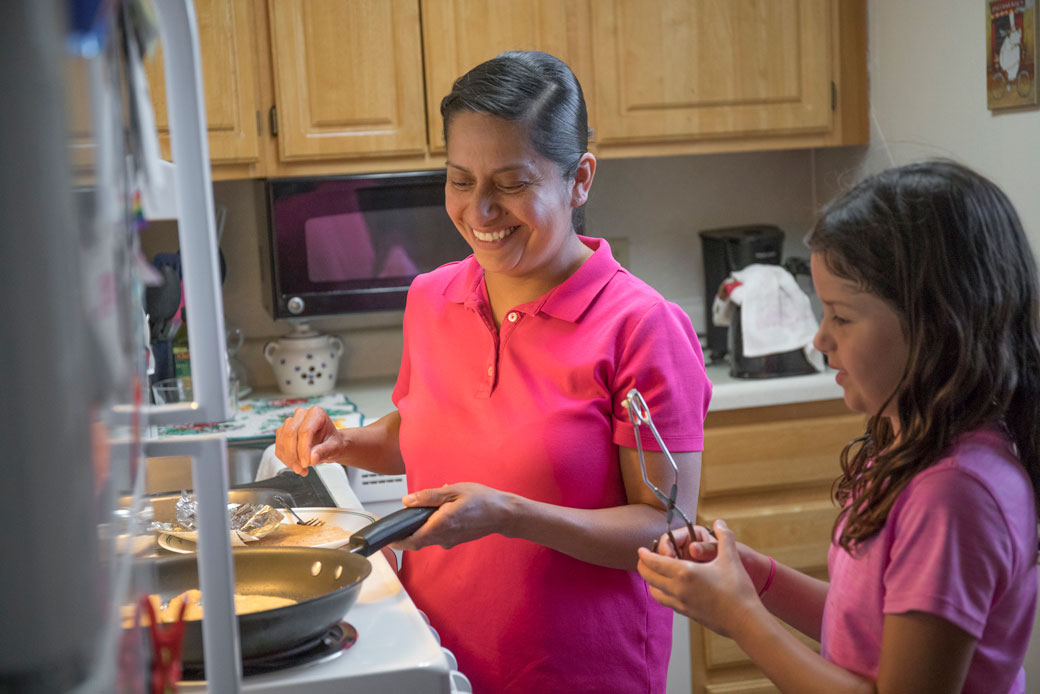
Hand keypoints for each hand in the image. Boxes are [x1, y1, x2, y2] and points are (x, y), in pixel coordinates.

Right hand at [274, 406, 346, 475]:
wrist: (328, 444)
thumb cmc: (332, 442)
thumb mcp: (334, 447)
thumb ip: (324, 451)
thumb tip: (312, 457)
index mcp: (316, 413)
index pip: (305, 431)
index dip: (303, 449)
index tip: (306, 463)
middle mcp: (301, 415)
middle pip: (290, 434)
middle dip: (294, 455)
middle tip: (301, 468)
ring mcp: (290, 422)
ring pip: (282, 441)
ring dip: (289, 459)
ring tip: (301, 469)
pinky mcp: (283, 432)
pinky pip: (279, 447)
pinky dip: (285, 459)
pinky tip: (296, 465)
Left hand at [393, 483, 512, 550]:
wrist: (503, 513)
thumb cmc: (482, 500)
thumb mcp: (453, 490)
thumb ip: (428, 496)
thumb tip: (407, 501)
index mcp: (441, 525)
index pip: (412, 540)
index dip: (397, 541)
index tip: (386, 537)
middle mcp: (444, 537)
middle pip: (417, 541)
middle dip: (406, 533)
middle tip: (400, 519)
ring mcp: (450, 541)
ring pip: (427, 538)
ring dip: (420, 527)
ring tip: (426, 508)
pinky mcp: (456, 540)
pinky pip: (438, 536)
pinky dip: (432, 526)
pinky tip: (441, 511)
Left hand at [637, 520, 761, 638]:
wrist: (745, 621)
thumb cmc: (737, 589)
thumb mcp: (731, 558)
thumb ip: (724, 536)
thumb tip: (719, 522)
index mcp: (684, 573)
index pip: (654, 562)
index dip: (645, 554)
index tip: (641, 549)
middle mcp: (677, 589)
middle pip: (648, 577)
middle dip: (643, 566)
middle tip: (645, 558)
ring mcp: (680, 604)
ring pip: (655, 592)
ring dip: (652, 581)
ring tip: (657, 572)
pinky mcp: (687, 614)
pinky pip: (666, 602)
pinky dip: (662, 592)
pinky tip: (671, 587)